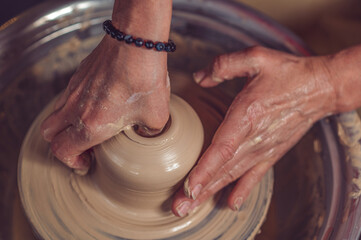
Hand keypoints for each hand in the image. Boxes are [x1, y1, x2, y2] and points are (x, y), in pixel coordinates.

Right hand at [40, 35, 169, 172]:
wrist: (136, 43)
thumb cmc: (145, 80)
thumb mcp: (157, 117)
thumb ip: (149, 133)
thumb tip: (147, 133)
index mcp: (90, 125)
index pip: (62, 150)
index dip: (72, 161)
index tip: (87, 161)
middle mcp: (75, 108)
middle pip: (49, 133)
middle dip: (62, 144)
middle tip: (84, 146)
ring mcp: (74, 89)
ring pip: (56, 112)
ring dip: (67, 124)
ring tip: (91, 124)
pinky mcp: (79, 74)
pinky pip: (67, 95)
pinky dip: (74, 105)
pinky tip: (98, 101)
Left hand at [172, 46, 335, 216]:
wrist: (320, 87)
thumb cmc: (287, 72)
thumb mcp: (255, 58)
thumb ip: (224, 65)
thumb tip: (199, 78)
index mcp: (246, 115)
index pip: (221, 149)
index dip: (204, 170)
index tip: (188, 188)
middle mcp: (254, 138)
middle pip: (223, 169)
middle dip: (199, 190)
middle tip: (179, 208)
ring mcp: (264, 149)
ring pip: (234, 175)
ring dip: (212, 193)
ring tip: (193, 207)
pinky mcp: (272, 152)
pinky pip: (254, 176)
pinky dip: (242, 190)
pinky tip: (230, 204)